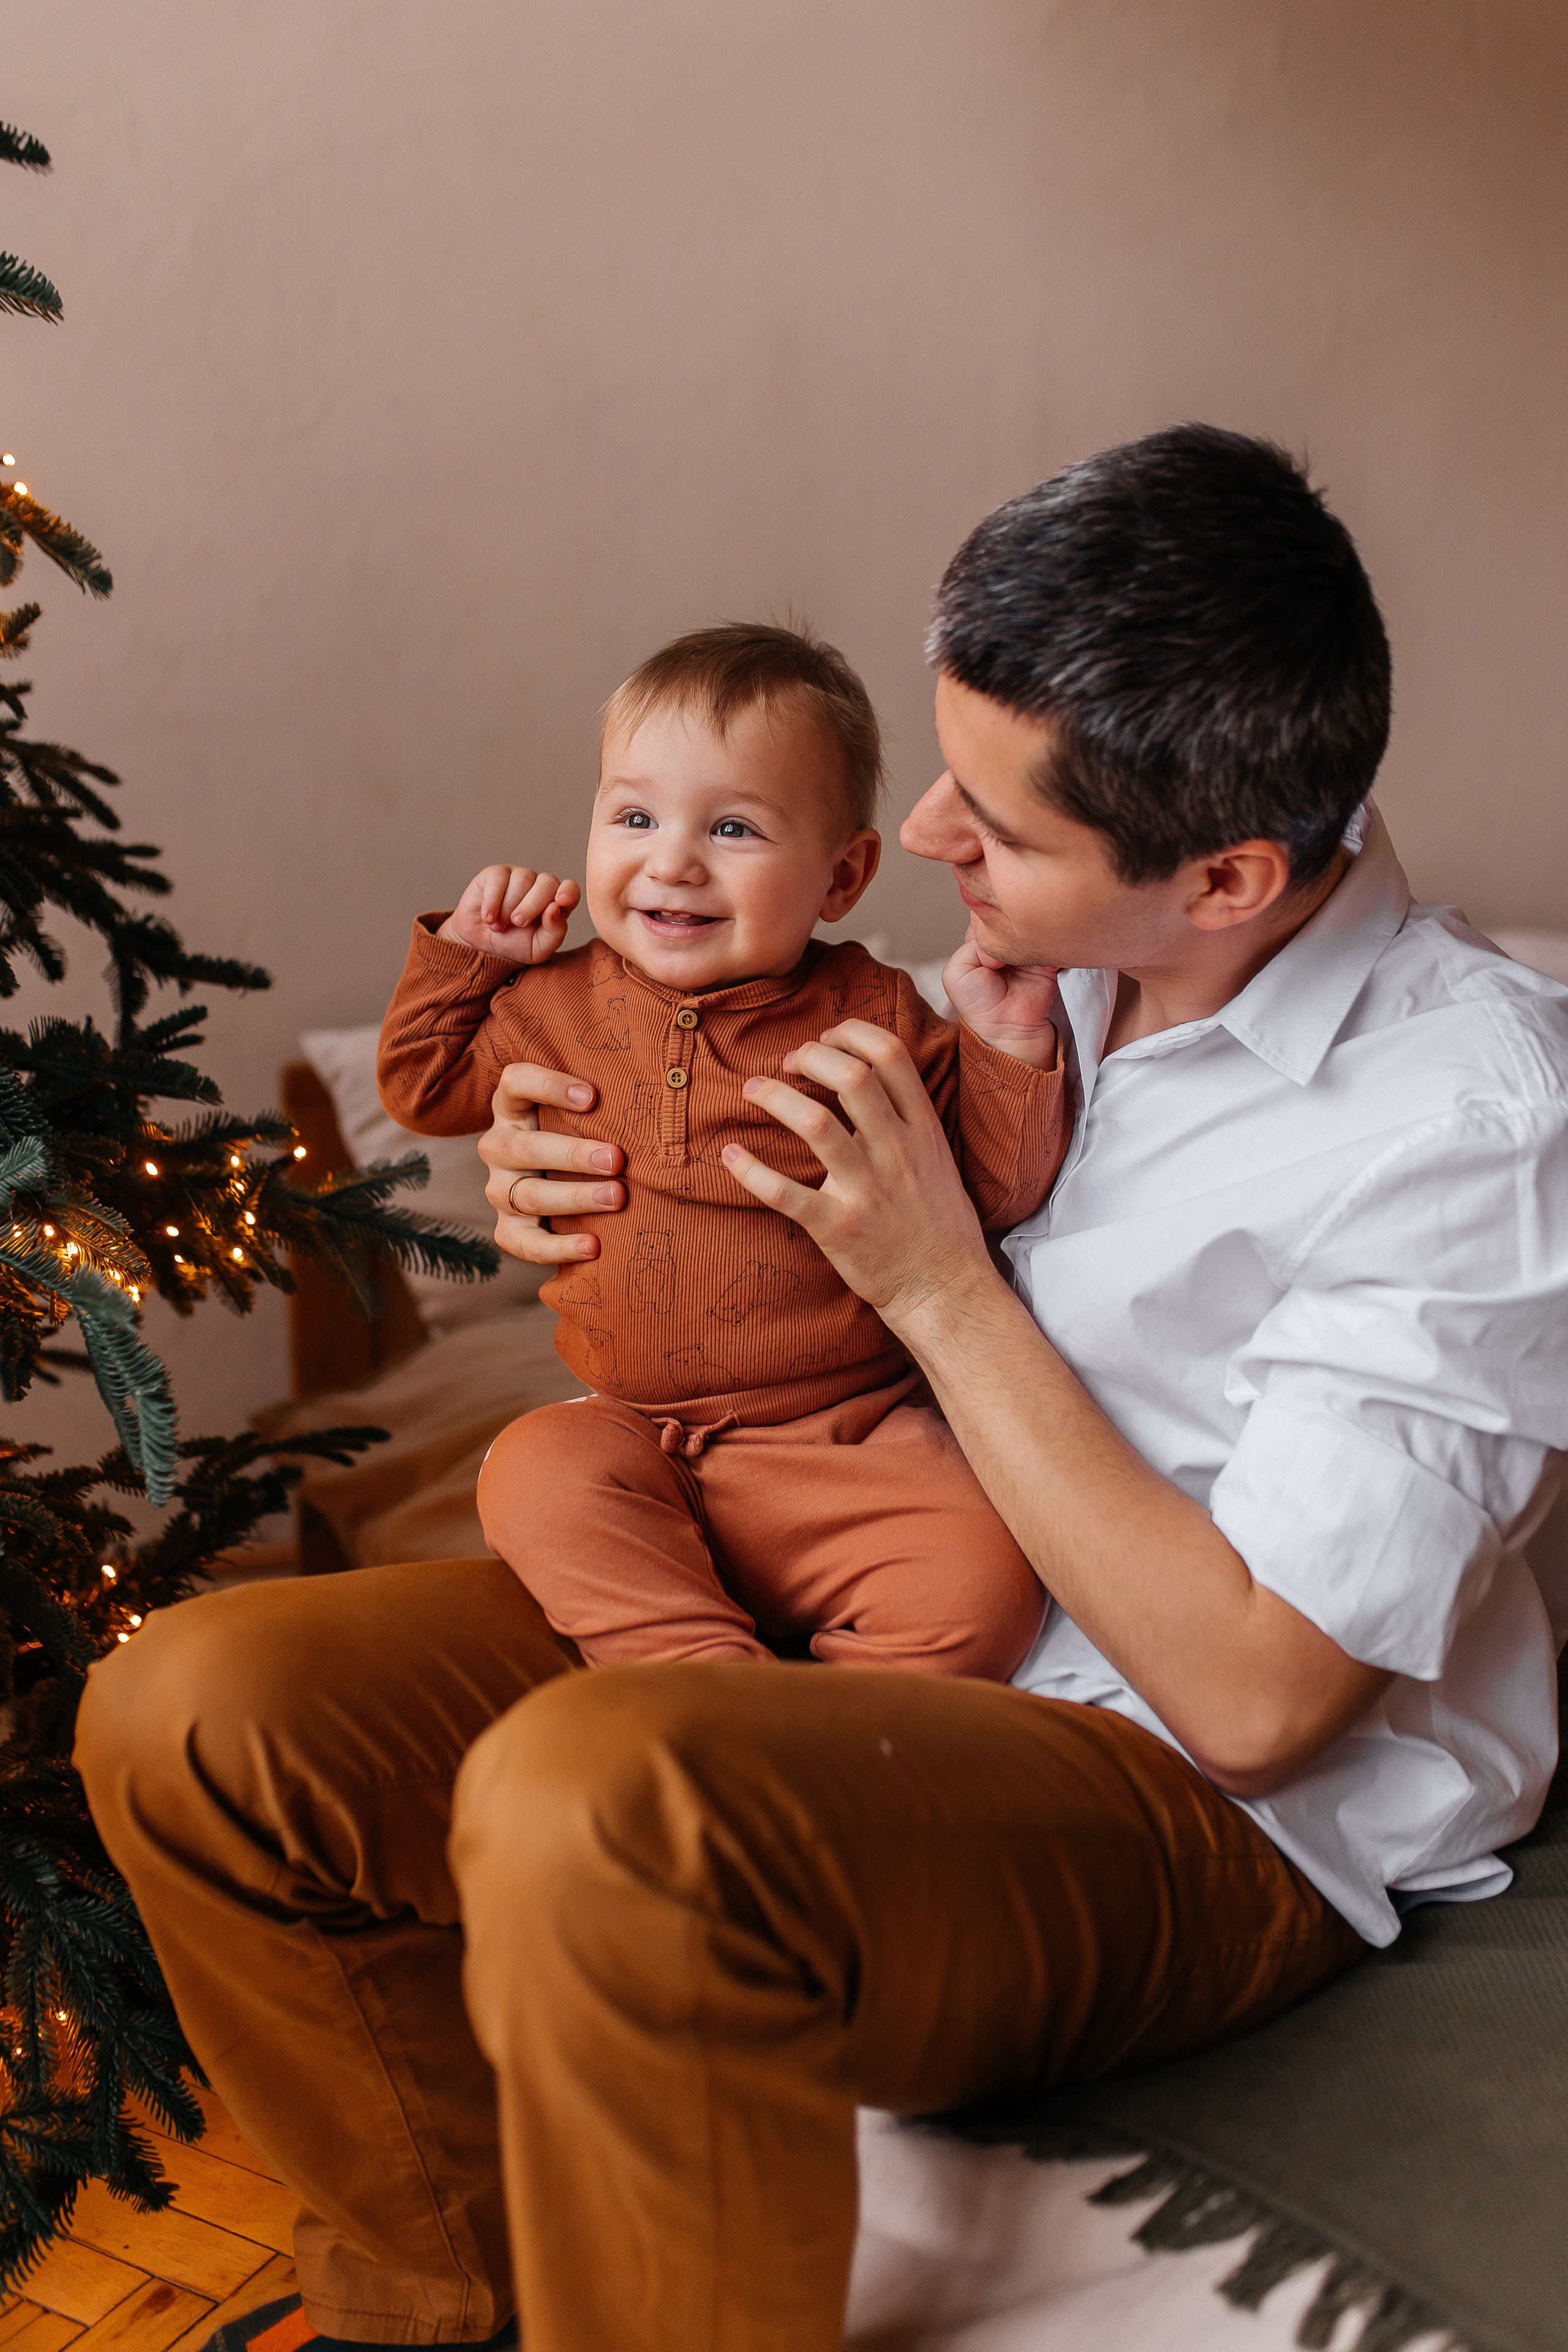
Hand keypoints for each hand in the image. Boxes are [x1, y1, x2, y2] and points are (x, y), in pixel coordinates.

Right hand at [440, 867, 580, 962]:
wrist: (481, 947)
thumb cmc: (514, 945)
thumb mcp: (538, 949)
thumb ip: (554, 932)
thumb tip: (555, 909)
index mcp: (556, 903)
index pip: (571, 889)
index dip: (568, 892)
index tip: (561, 902)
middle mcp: (540, 886)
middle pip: (547, 882)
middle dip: (532, 905)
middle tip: (518, 923)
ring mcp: (518, 877)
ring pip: (522, 880)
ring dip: (509, 908)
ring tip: (499, 926)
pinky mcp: (495, 874)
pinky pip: (498, 880)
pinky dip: (492, 902)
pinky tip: (488, 917)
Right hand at [478, 1063, 625, 1264]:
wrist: (557, 1181)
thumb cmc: (580, 1134)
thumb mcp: (582, 1111)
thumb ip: (602, 1098)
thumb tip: (665, 1079)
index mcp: (512, 1108)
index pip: (516, 1083)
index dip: (548, 1087)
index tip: (591, 1096)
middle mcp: (499, 1147)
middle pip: (527, 1148)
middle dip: (574, 1155)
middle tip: (617, 1159)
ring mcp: (499, 1190)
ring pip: (529, 1196)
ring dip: (575, 1197)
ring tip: (617, 1197)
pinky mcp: (507, 1229)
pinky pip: (525, 1243)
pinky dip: (559, 1247)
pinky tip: (594, 1245)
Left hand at [719, 1018, 996, 1327]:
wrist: (946, 1289)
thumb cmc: (939, 1223)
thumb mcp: (938, 1158)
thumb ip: (906, 1118)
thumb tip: (867, 1077)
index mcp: (922, 1129)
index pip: (890, 1055)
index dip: (851, 1033)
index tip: (826, 1038)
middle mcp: (897, 1152)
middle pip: (851, 1076)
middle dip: (810, 1056)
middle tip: (788, 1063)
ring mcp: (867, 1190)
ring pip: (816, 1124)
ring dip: (775, 1098)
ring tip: (753, 1090)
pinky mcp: (838, 1228)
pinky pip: (785, 1194)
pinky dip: (751, 1171)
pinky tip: (731, 1155)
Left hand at [941, 924, 1060, 1067]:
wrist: (1007, 1028)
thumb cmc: (978, 1005)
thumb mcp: (957, 973)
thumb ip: (970, 946)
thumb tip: (997, 937)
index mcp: (978, 945)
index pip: (984, 919)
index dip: (988, 923)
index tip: (991, 935)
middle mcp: (1002, 946)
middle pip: (1010, 921)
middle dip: (1012, 929)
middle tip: (1011, 946)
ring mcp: (1024, 952)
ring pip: (1031, 931)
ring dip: (1032, 939)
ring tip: (1027, 957)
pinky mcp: (1046, 963)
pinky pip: (1052, 946)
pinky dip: (1051, 953)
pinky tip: (1046, 968)